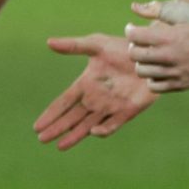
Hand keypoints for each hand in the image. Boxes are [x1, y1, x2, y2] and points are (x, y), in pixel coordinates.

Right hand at [34, 34, 153, 149]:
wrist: (151, 54)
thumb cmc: (123, 47)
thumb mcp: (96, 44)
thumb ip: (73, 46)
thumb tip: (49, 42)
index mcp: (85, 85)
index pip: (63, 102)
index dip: (51, 114)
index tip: (37, 126)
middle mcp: (95, 99)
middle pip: (72, 118)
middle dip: (57, 129)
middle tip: (42, 139)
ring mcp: (111, 107)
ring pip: (87, 126)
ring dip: (74, 135)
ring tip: (60, 146)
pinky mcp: (127, 111)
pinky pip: (112, 125)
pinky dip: (103, 130)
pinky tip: (92, 133)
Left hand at [127, 0, 188, 92]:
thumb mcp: (187, 13)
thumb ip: (159, 10)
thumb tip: (134, 6)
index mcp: (171, 36)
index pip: (135, 36)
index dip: (130, 31)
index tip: (133, 28)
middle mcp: (170, 56)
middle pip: (135, 55)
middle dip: (134, 46)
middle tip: (141, 42)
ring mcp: (175, 72)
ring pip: (142, 71)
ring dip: (142, 62)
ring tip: (150, 56)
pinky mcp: (181, 84)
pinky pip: (154, 86)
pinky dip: (152, 78)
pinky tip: (159, 69)